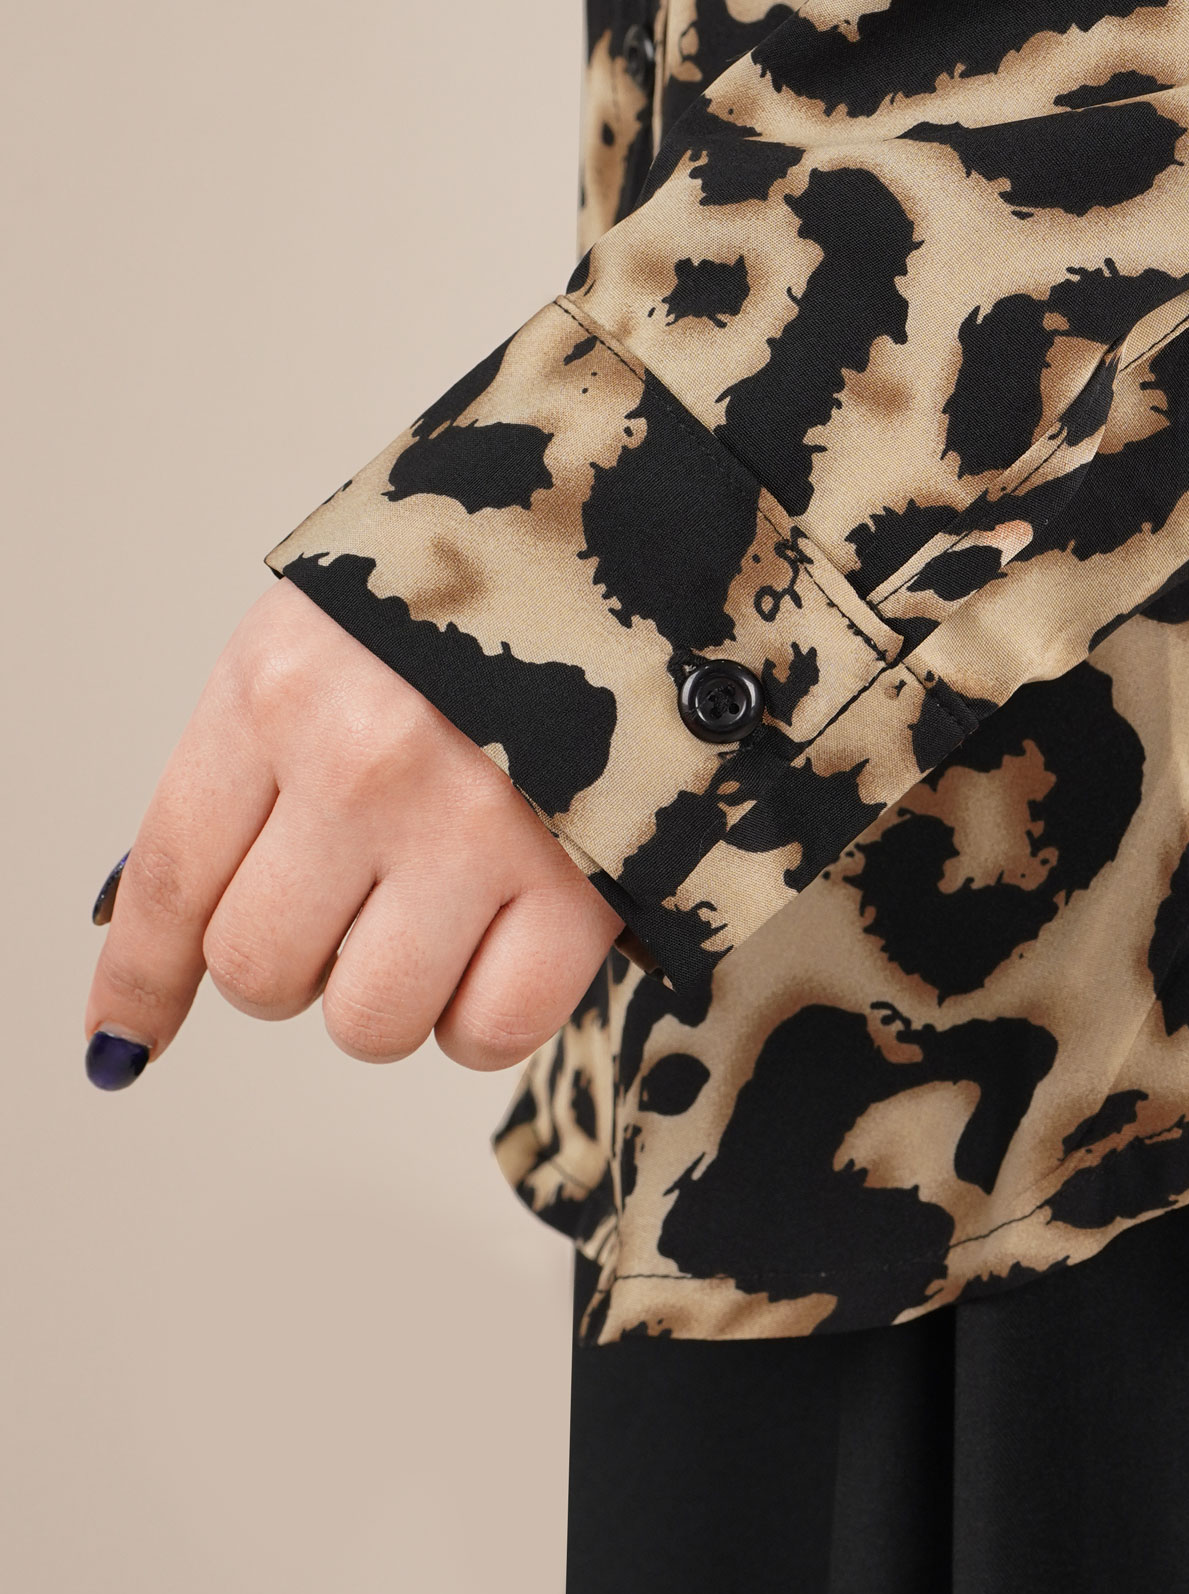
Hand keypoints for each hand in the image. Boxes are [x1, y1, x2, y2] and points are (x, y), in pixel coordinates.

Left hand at [83, 581, 621, 1085]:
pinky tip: (506, 950)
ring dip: (393, 996)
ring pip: (369, 1021)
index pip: (172, 876)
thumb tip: (167, 935)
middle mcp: (363, 759)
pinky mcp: (579, 889)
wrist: (657, 557)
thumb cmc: (486, 604)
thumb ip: (253, 768)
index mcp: (281, 684)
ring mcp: (474, 829)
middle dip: (296, 963)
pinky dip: (486, 1018)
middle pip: (260, 969)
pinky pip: (490, 1032)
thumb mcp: (333, 639)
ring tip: (442, 916)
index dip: (142, 978)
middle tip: (357, 906)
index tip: (126, 1036)